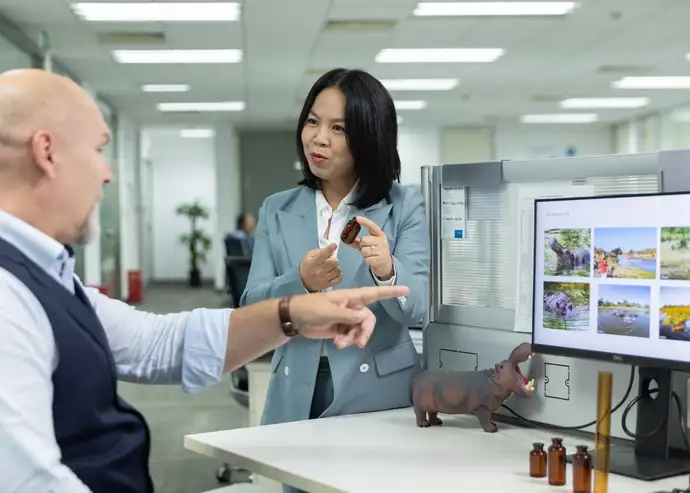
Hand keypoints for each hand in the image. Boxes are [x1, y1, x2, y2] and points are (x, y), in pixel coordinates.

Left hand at [289, 286, 409, 348]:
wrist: (294, 319)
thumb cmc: (310, 309)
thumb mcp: (328, 311)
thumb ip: (347, 316)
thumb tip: (363, 318)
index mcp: (351, 297)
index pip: (374, 293)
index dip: (390, 292)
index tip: (405, 290)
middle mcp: (352, 307)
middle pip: (368, 320)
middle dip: (364, 332)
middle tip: (358, 343)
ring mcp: (346, 318)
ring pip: (360, 330)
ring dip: (353, 339)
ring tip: (340, 344)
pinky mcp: (341, 328)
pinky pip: (351, 336)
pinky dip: (346, 341)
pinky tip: (337, 344)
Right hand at [299, 244, 341, 291]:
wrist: (303, 282)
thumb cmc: (307, 266)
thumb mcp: (309, 256)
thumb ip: (320, 251)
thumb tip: (332, 252)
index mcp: (313, 262)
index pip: (322, 255)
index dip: (329, 249)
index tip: (334, 245)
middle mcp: (319, 271)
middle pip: (334, 262)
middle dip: (334, 260)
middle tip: (330, 261)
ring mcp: (324, 279)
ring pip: (338, 270)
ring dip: (336, 267)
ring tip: (331, 268)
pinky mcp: (328, 285)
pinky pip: (339, 279)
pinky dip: (338, 275)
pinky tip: (334, 273)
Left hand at [349, 217, 393, 280]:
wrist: (385, 263)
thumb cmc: (375, 251)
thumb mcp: (368, 244)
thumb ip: (357, 241)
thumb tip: (345, 239)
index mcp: (380, 235)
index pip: (372, 226)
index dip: (365, 222)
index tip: (357, 218)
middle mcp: (382, 241)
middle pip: (364, 240)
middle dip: (362, 245)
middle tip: (366, 247)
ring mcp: (382, 250)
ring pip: (364, 250)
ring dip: (364, 253)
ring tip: (369, 254)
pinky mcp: (380, 259)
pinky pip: (366, 258)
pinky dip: (366, 259)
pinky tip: (371, 259)